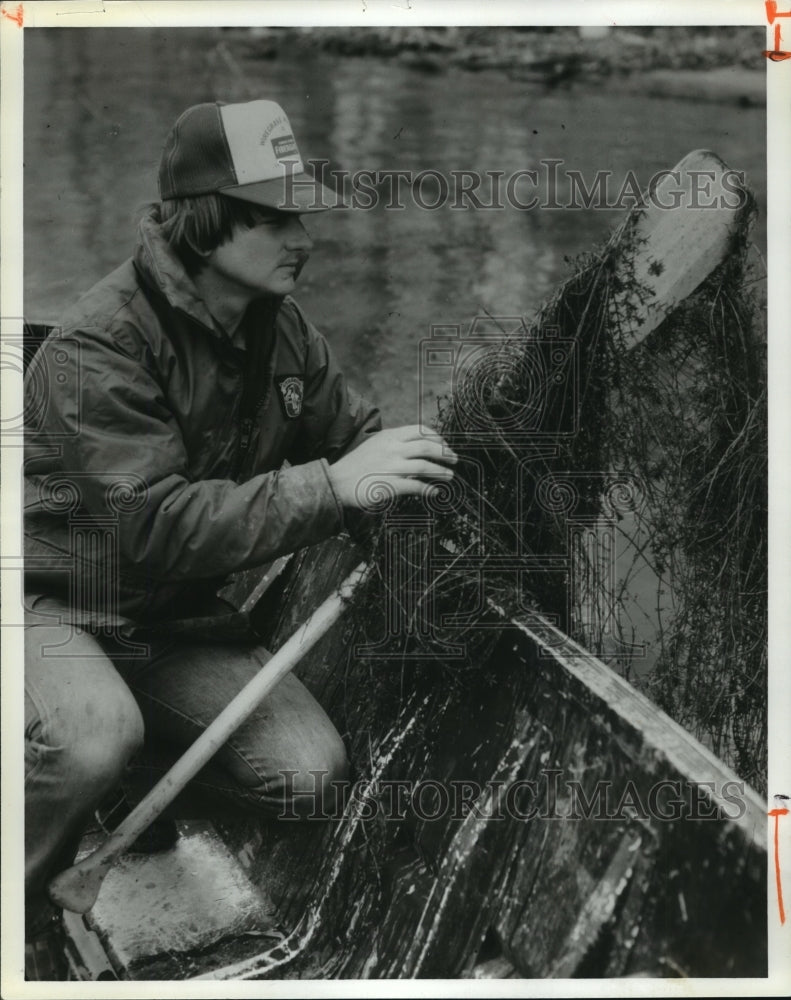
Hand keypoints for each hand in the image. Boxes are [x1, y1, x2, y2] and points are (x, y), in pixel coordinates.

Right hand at [327, 425, 457, 509]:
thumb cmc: (357, 465)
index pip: (420, 430)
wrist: (337, 482)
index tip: (445, 445)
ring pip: (425, 466)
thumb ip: (395, 443)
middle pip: (427, 446)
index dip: (437, 437)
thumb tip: (417, 448)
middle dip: (445, 453)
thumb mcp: (375, 445)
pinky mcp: (390, 485)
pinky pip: (416, 486)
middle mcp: (393, 448)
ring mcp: (392, 466)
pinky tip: (435, 492)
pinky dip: (429, 489)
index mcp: (390, 436)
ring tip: (450, 476)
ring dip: (441, 471)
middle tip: (454, 460)